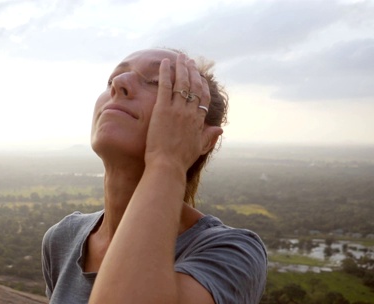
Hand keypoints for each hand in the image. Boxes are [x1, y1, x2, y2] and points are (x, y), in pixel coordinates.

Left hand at [144, 53, 222, 172]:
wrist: (167, 165)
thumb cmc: (181, 160)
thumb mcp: (199, 147)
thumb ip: (210, 136)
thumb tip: (221, 129)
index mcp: (199, 120)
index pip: (203, 97)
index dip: (202, 84)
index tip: (200, 76)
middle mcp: (190, 112)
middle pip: (194, 86)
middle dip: (192, 71)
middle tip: (188, 61)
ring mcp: (177, 109)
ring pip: (181, 83)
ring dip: (181, 68)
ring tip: (179, 58)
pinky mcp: (162, 109)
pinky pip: (165, 86)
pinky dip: (166, 73)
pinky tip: (165, 62)